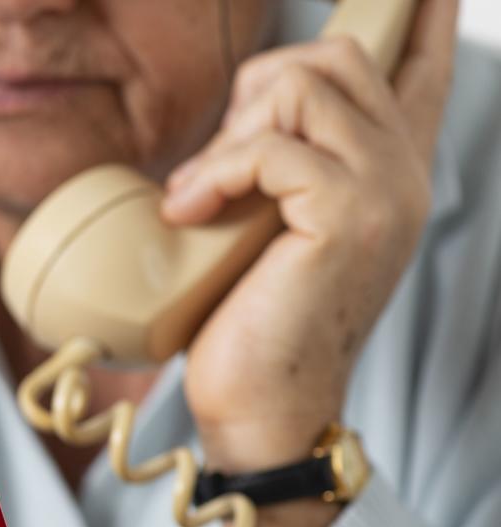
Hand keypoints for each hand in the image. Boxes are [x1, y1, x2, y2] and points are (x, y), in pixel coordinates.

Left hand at [161, 0, 458, 471]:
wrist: (261, 405)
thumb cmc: (252, 320)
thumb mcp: (268, 224)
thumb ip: (281, 165)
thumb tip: (251, 107)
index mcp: (389, 172)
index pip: (420, 68)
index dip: (416, 15)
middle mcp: (403, 171)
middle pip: (339, 56)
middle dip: (258, 88)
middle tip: (220, 164)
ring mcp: (385, 190)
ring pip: (305, 85)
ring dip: (231, 133)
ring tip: (200, 196)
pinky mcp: (348, 214)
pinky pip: (270, 145)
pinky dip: (214, 172)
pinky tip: (188, 210)